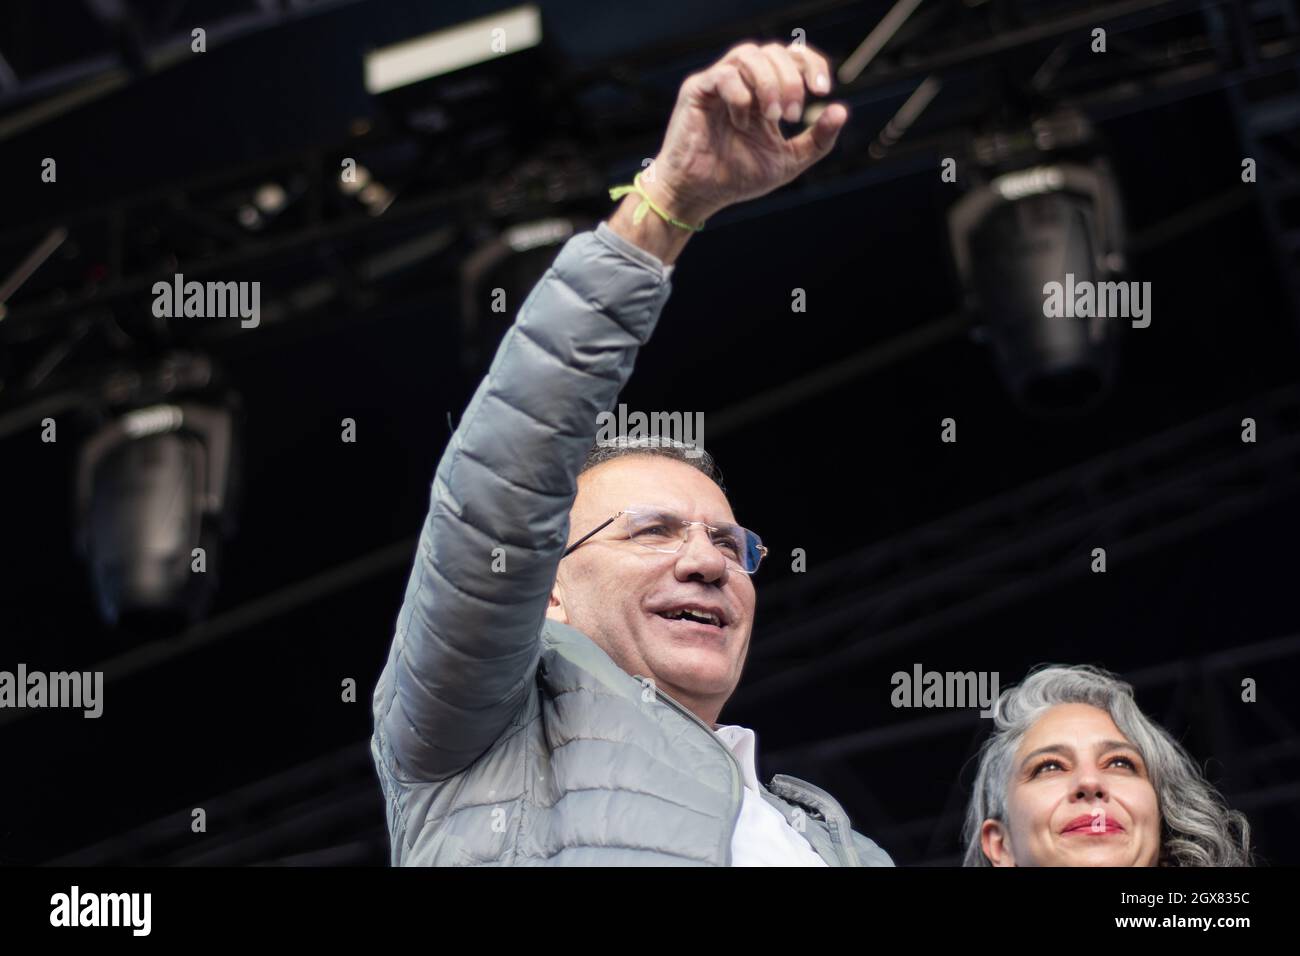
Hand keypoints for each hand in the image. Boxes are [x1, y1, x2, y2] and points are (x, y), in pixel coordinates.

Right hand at [644, 41, 848, 222]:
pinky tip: (742, 121)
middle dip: (791, 79)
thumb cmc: (737, 178)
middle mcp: (743, 82)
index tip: (823, 90)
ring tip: (773, 116)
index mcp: (764, 93)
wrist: (699, 195)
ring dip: (769, 83)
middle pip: (774, 51)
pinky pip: (724, 75)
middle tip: (792, 115)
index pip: (792, 58)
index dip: (812, 65)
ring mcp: (719, 83)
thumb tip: (841, 110)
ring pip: (749, 54)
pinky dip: (741, 95)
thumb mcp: (788, 161)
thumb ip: (818, 140)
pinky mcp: (697, 90)